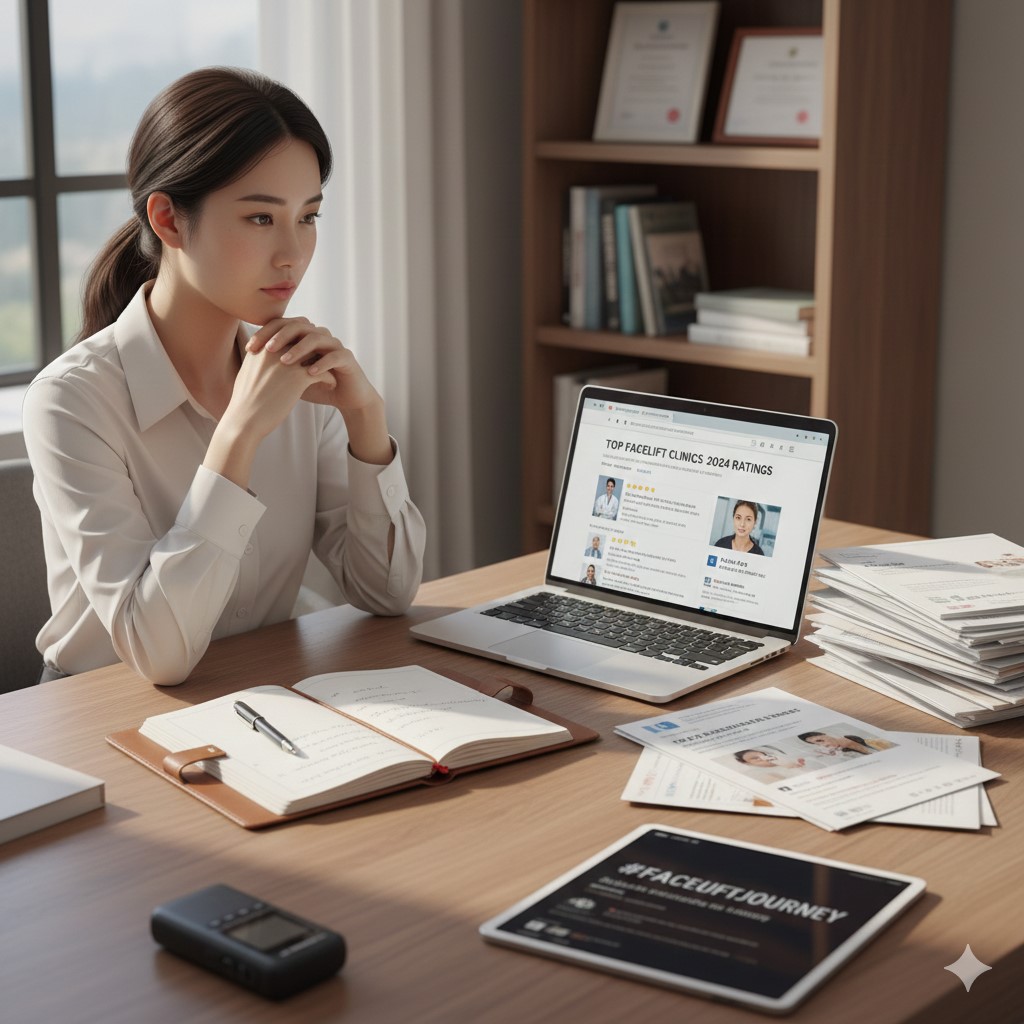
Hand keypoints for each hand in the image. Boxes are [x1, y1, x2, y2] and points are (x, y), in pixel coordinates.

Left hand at [246, 317, 379, 414]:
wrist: (345, 397)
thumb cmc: (316, 386)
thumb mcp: (290, 376)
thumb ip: (274, 367)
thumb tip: (245, 364)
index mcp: (304, 336)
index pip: (281, 325)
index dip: (265, 334)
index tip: (250, 348)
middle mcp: (319, 335)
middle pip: (298, 326)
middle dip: (280, 336)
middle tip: (267, 350)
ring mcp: (334, 345)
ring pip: (316, 338)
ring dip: (299, 349)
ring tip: (285, 362)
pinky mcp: (347, 358)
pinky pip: (334, 356)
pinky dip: (321, 364)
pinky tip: (309, 374)